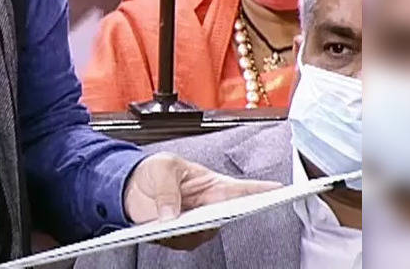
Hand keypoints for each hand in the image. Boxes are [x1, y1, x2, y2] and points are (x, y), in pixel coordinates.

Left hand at [123, 152, 279, 249]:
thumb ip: (167, 189)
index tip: (279, 191)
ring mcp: (198, 223)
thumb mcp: (162, 167)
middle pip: (230, 215)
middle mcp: (211, 207)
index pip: (244, 189)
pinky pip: (184, 242)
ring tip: (173, 219)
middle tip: (212, 212)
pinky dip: (172, 237)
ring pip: (206, 233)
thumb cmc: (154, 171)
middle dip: (225, 215)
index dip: (264, 191)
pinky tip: (160, 228)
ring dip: (191, 227)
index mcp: (214, 185)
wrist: (130, 188)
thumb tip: (171, 215)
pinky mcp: (182, 236)